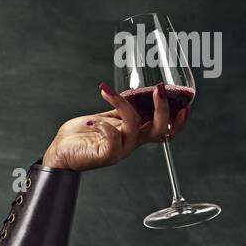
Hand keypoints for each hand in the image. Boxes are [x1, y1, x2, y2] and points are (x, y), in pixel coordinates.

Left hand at [41, 82, 189, 171]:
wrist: (59, 152)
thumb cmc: (81, 135)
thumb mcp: (105, 117)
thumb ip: (120, 110)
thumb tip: (133, 93)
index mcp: (134, 134)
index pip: (164, 131)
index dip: (178, 121)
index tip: (185, 104)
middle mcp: (131, 143)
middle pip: (158, 129)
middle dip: (162, 108)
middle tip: (158, 89)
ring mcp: (119, 151)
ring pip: (133, 127)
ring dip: (122, 105)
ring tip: (107, 91)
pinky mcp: (105, 156)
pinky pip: (112, 139)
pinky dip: (103, 125)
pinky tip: (91, 120)